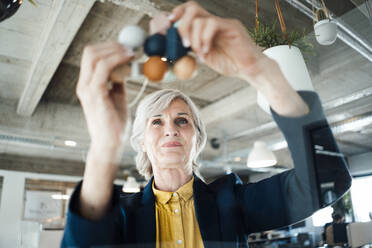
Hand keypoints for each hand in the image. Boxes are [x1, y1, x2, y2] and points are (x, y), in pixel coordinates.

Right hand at [76, 42, 133, 156]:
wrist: (110, 143)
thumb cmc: (114, 123)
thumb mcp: (116, 97)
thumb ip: (117, 82)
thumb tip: (125, 68)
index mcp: (87, 84)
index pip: (91, 56)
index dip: (108, 48)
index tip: (126, 47)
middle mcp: (83, 84)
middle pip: (90, 52)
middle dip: (112, 46)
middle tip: (130, 47)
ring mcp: (87, 89)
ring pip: (95, 56)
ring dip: (115, 50)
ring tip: (131, 53)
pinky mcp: (95, 94)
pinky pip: (103, 69)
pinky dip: (117, 60)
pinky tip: (129, 62)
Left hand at [169, 1, 273, 85]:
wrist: (250, 69)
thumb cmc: (230, 63)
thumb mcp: (205, 57)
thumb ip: (193, 48)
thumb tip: (175, 46)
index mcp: (206, 27)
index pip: (188, 12)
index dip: (176, 15)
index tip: (167, 26)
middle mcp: (213, 21)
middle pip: (191, 8)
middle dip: (182, 25)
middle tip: (184, 44)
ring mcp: (223, 22)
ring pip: (200, 18)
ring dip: (194, 38)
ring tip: (200, 52)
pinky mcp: (232, 26)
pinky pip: (212, 24)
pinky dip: (205, 39)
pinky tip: (208, 51)